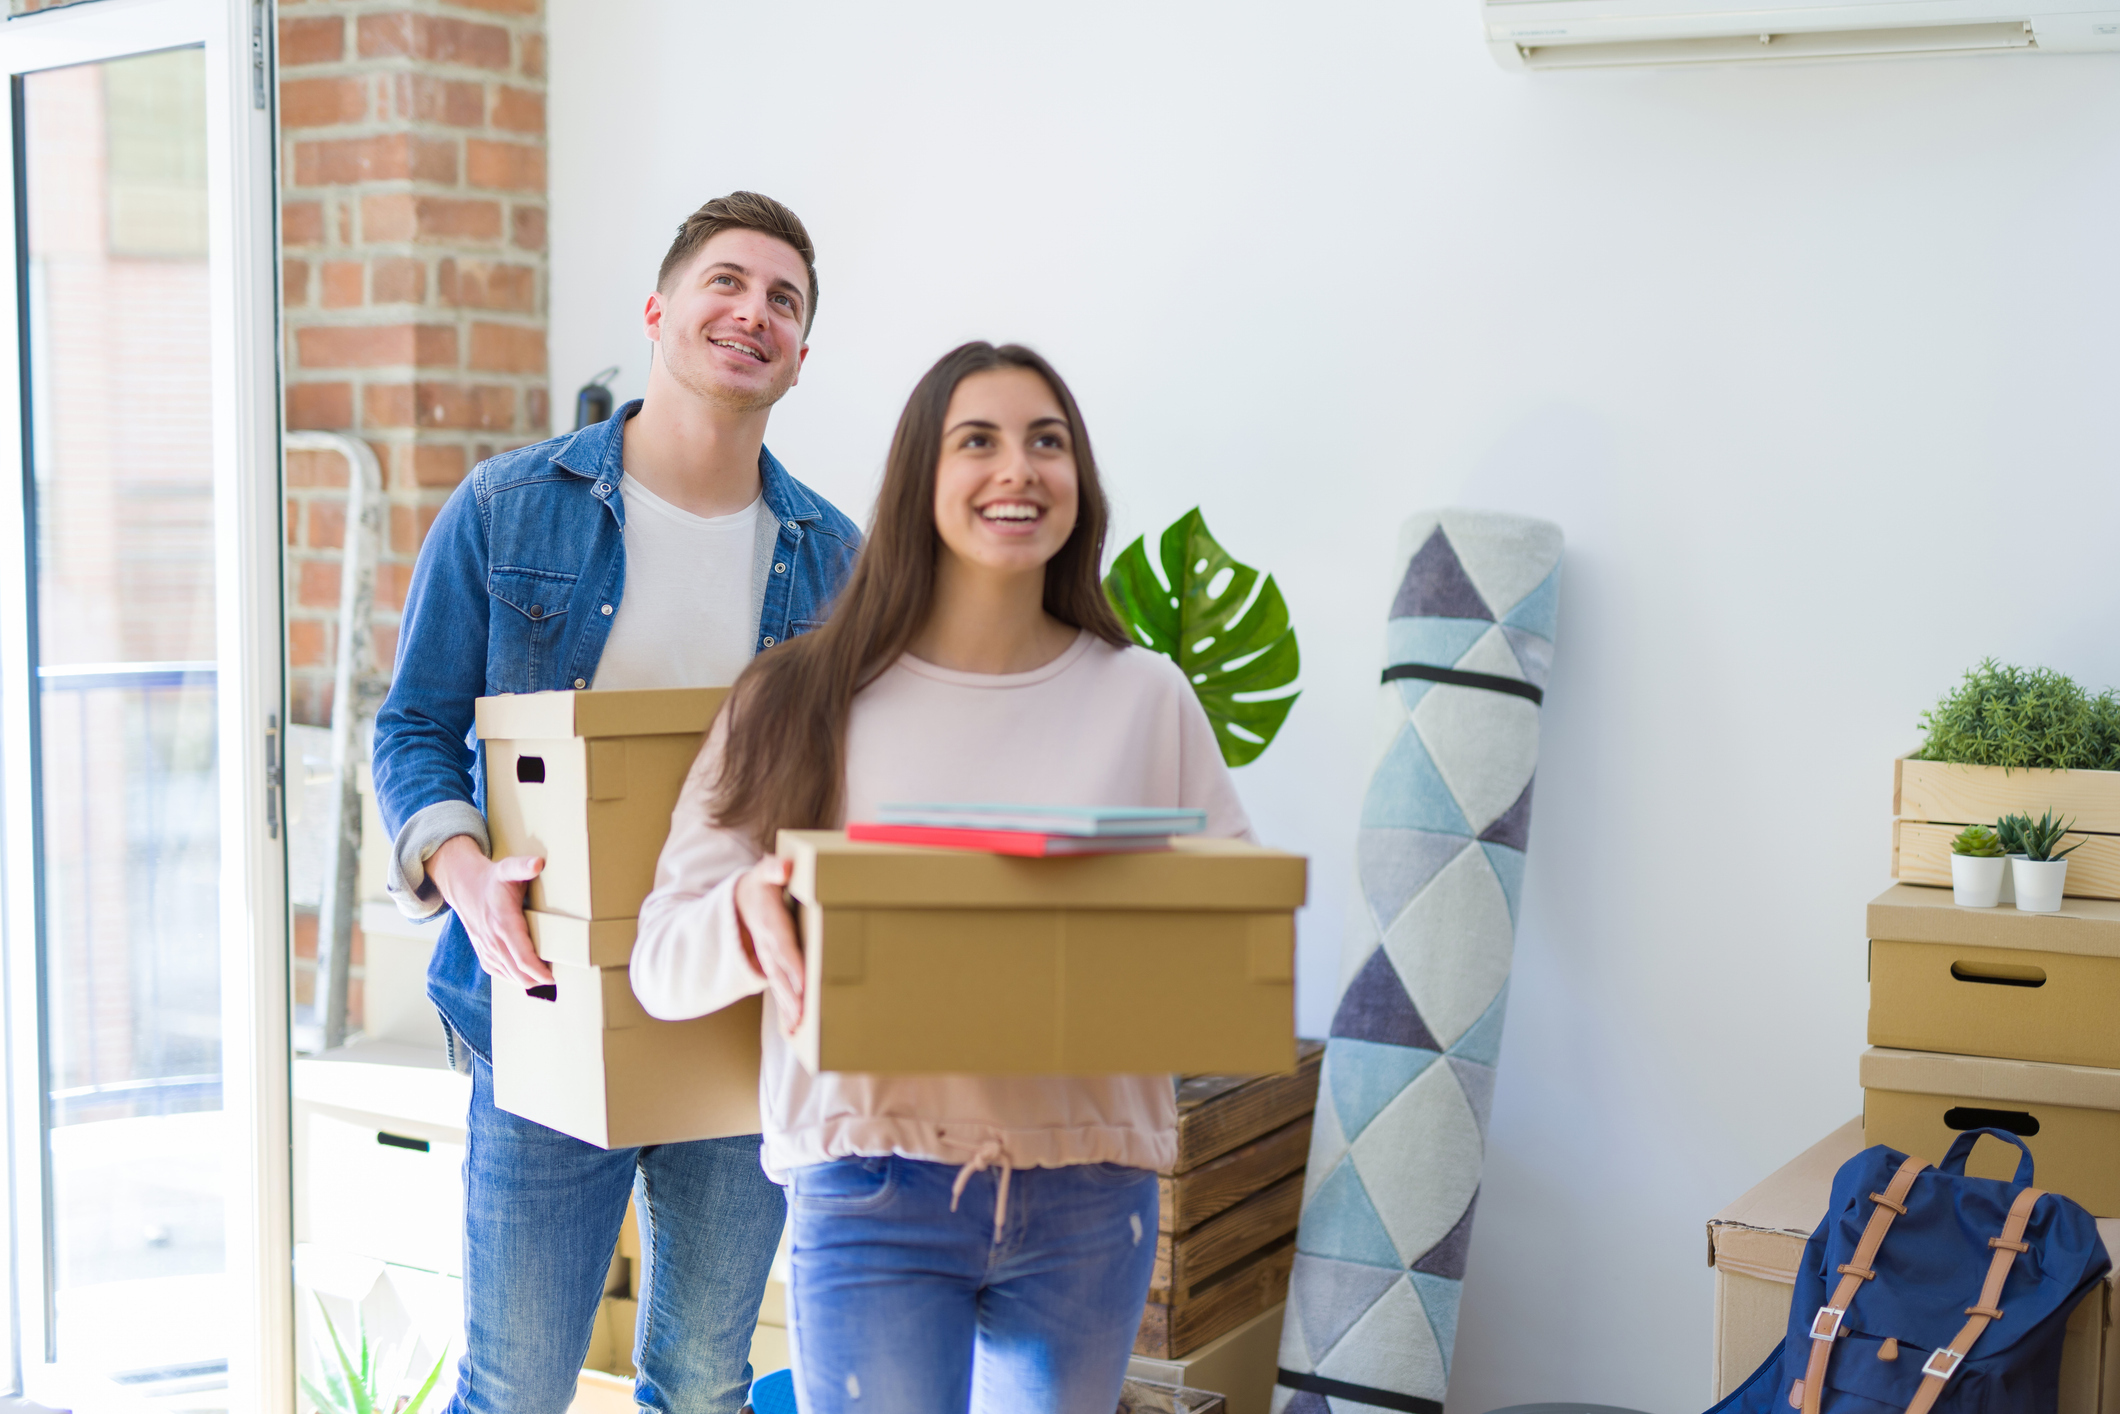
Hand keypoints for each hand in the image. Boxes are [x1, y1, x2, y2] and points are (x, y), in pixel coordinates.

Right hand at [429, 834, 550, 986]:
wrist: (464, 886)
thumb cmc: (493, 879)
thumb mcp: (508, 868)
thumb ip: (523, 866)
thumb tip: (538, 863)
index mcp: (503, 923)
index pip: (522, 957)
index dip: (538, 971)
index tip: (553, 977)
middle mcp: (493, 940)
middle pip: (517, 972)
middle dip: (537, 980)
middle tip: (556, 980)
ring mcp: (485, 948)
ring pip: (507, 975)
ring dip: (526, 981)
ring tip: (545, 980)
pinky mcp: (482, 951)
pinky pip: (497, 972)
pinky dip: (512, 978)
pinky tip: (525, 978)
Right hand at [734, 855, 803, 1032]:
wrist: (739, 901)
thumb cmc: (761, 886)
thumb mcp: (763, 871)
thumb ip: (773, 869)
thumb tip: (783, 868)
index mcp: (769, 922)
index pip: (782, 945)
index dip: (792, 963)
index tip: (803, 982)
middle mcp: (767, 945)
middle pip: (780, 973)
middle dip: (790, 995)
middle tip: (802, 1017)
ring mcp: (767, 959)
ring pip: (778, 986)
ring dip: (787, 1008)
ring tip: (798, 1027)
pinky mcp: (771, 968)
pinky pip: (779, 989)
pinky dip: (785, 1009)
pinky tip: (794, 1029)